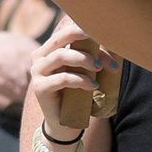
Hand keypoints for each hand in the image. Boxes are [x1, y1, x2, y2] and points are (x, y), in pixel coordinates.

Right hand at [30, 26, 107, 141]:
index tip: (104, 34)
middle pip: (60, 37)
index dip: (84, 30)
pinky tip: (93, 86)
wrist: (65, 122)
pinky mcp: (39, 88)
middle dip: (84, 41)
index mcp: (49, 48)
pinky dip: (81, 80)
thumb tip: (115, 42)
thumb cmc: (78, 93)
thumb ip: (94, 56)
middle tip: (104, 46)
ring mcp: (37, 72)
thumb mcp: (86, 71)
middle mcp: (39, 56)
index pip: (66, 31)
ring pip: (61, 56)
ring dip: (84, 60)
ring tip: (100, 68)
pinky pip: (62, 78)